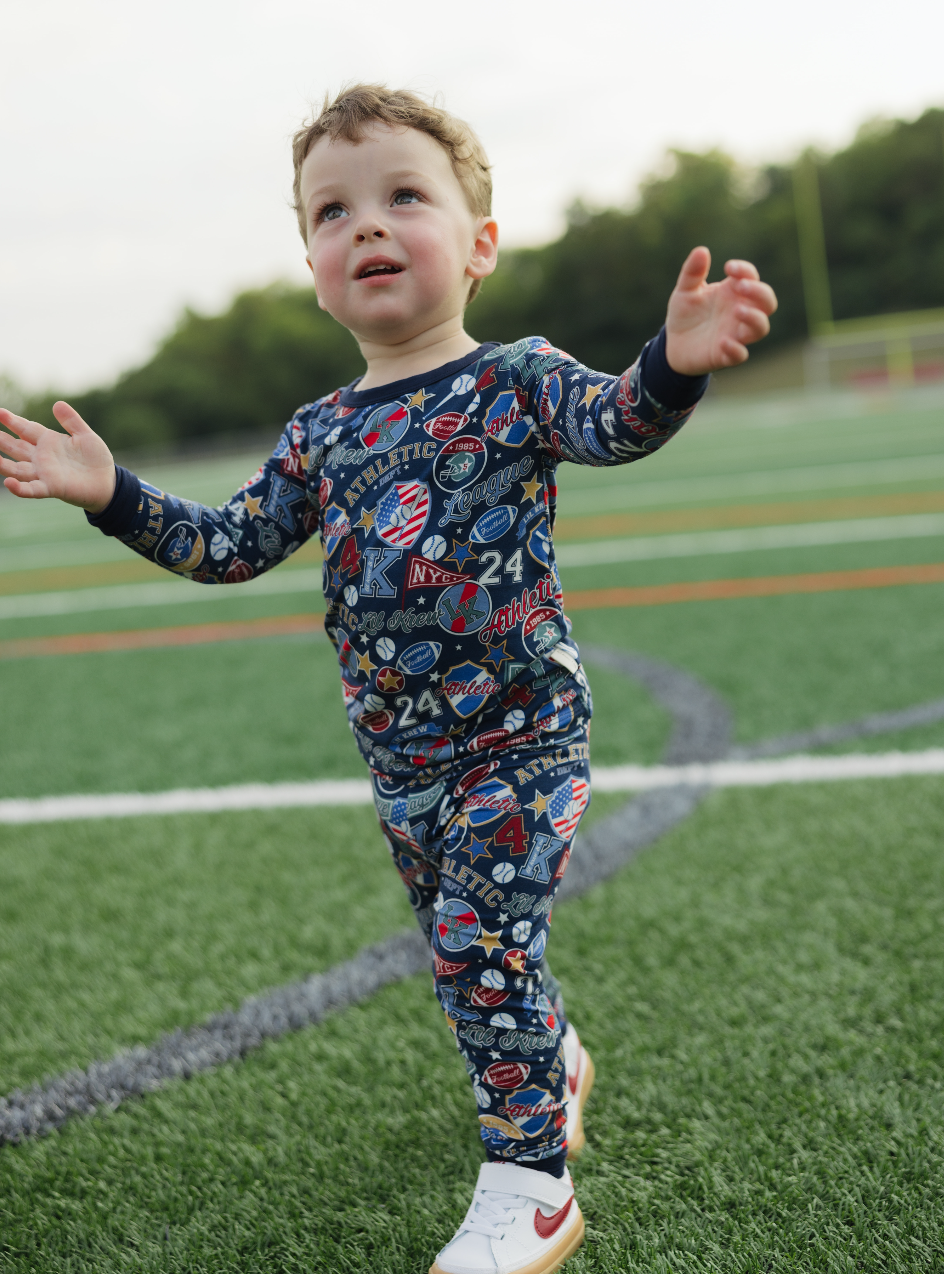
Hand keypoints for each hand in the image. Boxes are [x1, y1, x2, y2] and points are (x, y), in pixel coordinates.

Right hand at [0, 401, 115, 511]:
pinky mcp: (52, 487)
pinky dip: (20, 488)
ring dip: (2, 463)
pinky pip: (32, 489)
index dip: (12, 420)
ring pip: (17, 468)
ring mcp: (44, 473)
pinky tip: (8, 483)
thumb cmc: (96, 459)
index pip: (25, 429)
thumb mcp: (85, 435)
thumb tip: (58, 404)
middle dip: (0, 439)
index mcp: (48, 442)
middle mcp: (41, 458)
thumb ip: (72, 420)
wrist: (108, 482)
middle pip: (15, 447)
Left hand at [665, 247, 777, 376]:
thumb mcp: (685, 290)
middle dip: (759, 293)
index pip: (751, 277)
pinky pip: (740, 355)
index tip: (728, 268)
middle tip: (741, 286)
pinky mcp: (726, 355)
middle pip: (767, 303)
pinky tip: (723, 341)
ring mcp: (735, 334)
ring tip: (738, 310)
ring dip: (754, 318)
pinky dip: (736, 349)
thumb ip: (692, 272)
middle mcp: (740, 312)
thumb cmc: (685, 314)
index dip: (745, 271)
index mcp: (733, 293)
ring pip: (761, 328)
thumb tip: (702, 250)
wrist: (673, 344)